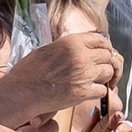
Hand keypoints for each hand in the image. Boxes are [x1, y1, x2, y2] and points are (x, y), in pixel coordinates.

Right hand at [0, 30, 123, 127]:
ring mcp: (84, 74)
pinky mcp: (84, 92)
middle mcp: (81, 56)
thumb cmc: (30, 71)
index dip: (104, 46)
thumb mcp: (48, 49)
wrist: (23, 91)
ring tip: (95, 80)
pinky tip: (90, 91)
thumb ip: (67, 47)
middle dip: (106, 62)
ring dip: (104, 77)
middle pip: (108, 55)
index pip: (100, 39)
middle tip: (100, 68)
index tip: (103, 52)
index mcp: (72, 42)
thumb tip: (79, 46)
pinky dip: (99, 92)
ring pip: (109, 72)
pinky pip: (103, 90)